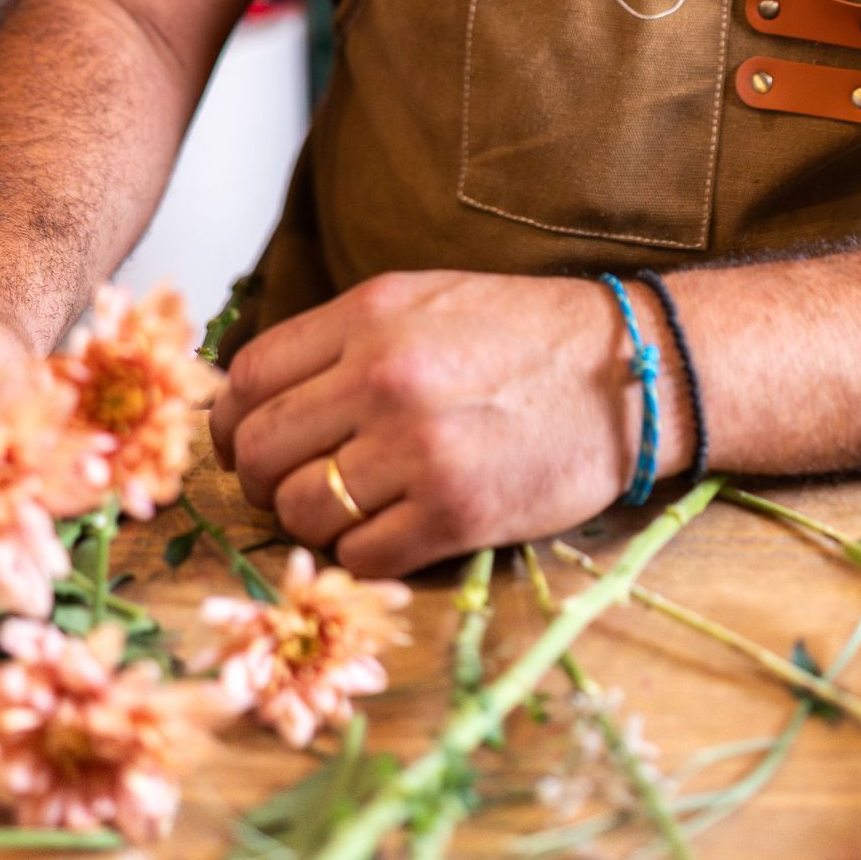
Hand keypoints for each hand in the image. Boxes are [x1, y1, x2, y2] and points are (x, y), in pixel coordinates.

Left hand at [209, 269, 688, 576]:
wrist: (630, 371)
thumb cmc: (524, 336)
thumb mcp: (423, 302)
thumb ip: (341, 340)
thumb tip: (256, 395)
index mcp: (369, 315)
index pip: (246, 378)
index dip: (230, 422)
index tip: (246, 442)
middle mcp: (383, 377)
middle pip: (259, 451)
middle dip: (263, 480)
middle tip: (298, 484)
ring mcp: (418, 448)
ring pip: (300, 512)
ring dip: (315, 522)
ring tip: (356, 508)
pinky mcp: (456, 512)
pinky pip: (360, 557)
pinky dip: (365, 555)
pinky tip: (398, 530)